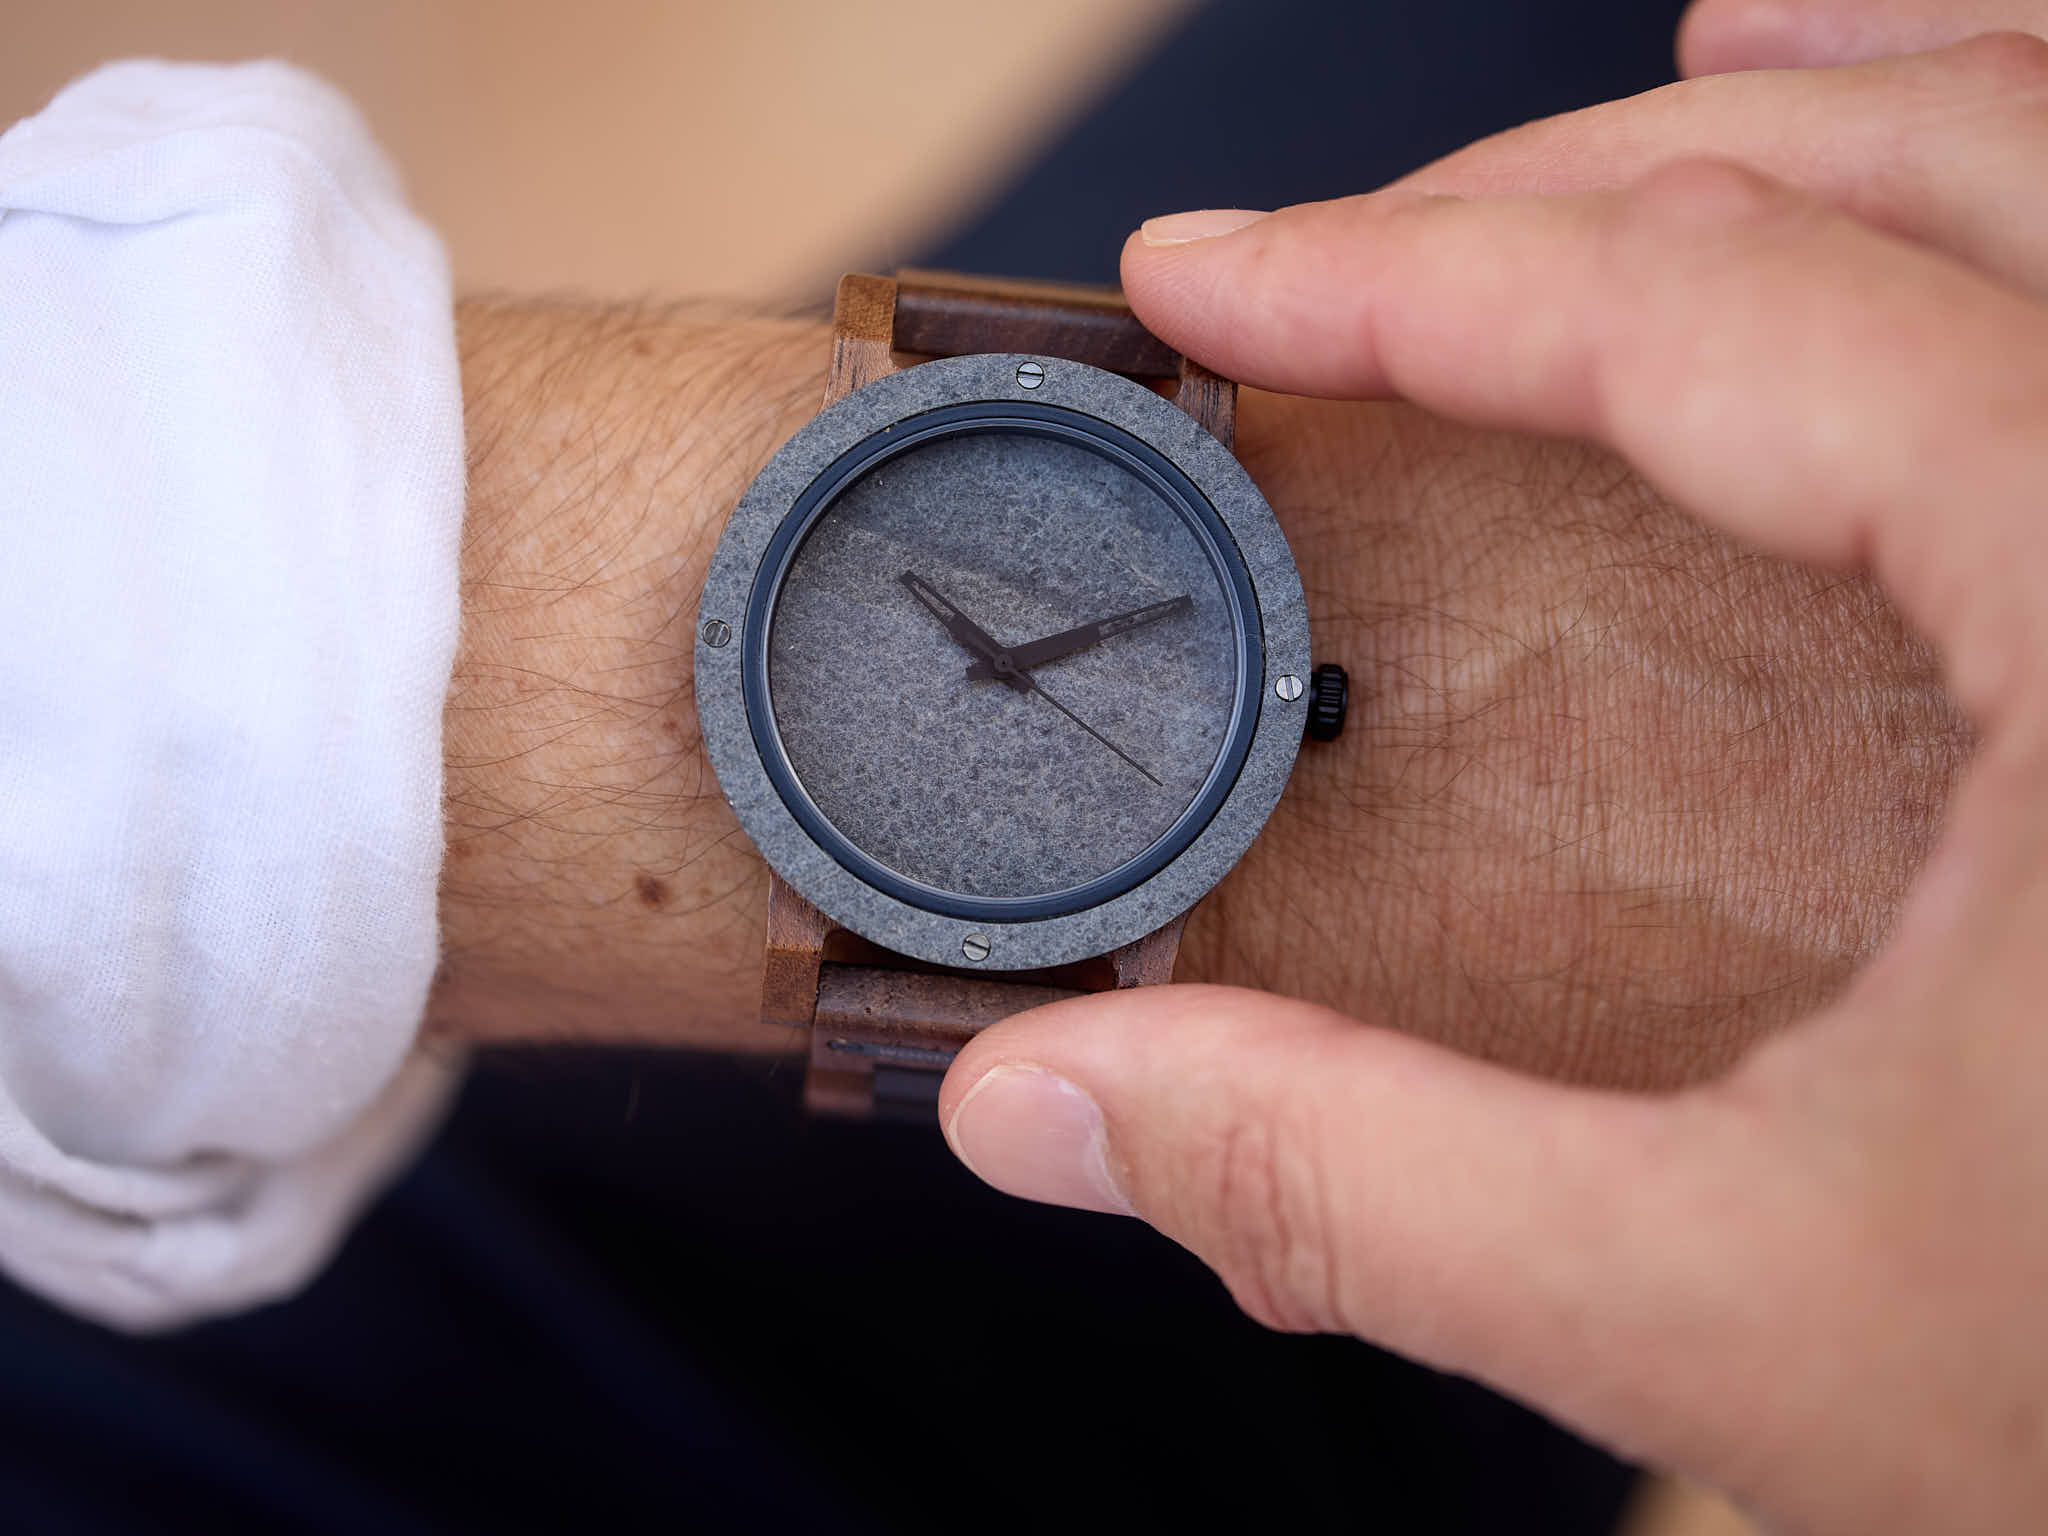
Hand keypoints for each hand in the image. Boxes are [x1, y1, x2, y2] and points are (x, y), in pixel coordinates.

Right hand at [942, 20, 2047, 1534]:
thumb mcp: (1740, 1312)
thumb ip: (1355, 1181)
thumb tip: (1039, 1104)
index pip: (1717, 314)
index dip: (1406, 281)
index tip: (1210, 280)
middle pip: (1911, 156)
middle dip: (1577, 181)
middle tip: (1351, 258)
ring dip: (1856, 93)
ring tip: (1655, 95)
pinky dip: (2043, 173)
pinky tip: (1959, 166)